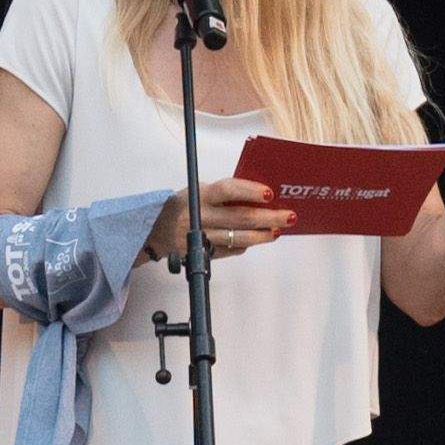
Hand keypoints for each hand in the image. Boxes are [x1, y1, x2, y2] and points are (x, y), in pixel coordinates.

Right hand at [149, 178, 296, 261]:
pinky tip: (257, 238)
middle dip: (269, 218)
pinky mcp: (204, 253)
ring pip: (239, 239)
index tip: (269, 193)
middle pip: (241, 218)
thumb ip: (225, 193)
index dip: (250, 191)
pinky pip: (232, 250)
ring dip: (262, 235)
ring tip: (277, 230)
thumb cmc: (182, 205)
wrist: (156, 231)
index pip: (228, 190)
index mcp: (200, 196)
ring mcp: (203, 238)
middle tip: (288, 216)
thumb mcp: (199, 190)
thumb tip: (259, 195)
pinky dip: (246, 244)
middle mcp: (201, 217)